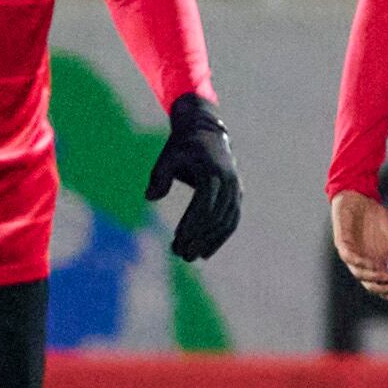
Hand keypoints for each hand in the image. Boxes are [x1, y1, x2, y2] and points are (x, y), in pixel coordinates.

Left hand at [148, 95, 243, 261]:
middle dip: (199, 238)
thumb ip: (159, 176)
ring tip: (190, 257)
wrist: (205, 130)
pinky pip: (232, 220)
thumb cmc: (182, 146)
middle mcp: (229, 182)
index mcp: (212, 171)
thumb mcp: (167, 156)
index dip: (191, 224)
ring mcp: (236, 189)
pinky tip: (205, 253)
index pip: (204, 205)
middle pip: (215, 217)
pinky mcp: (237, 195)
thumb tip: (150, 197)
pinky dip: (219, 238)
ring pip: (226, 222)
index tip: (177, 241)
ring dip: (209, 242)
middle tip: (180, 255)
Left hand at [331, 189, 387, 303]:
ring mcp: (352, 254)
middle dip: (384, 289)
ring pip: (358, 273)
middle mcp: (363, 264)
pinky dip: (358, 261)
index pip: (384, 286)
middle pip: (371, 284)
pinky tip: (369, 263)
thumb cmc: (376, 221)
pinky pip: (348, 256)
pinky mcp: (342, 242)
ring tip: (386, 277)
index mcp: (376, 265)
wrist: (361, 199)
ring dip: (372, 277)